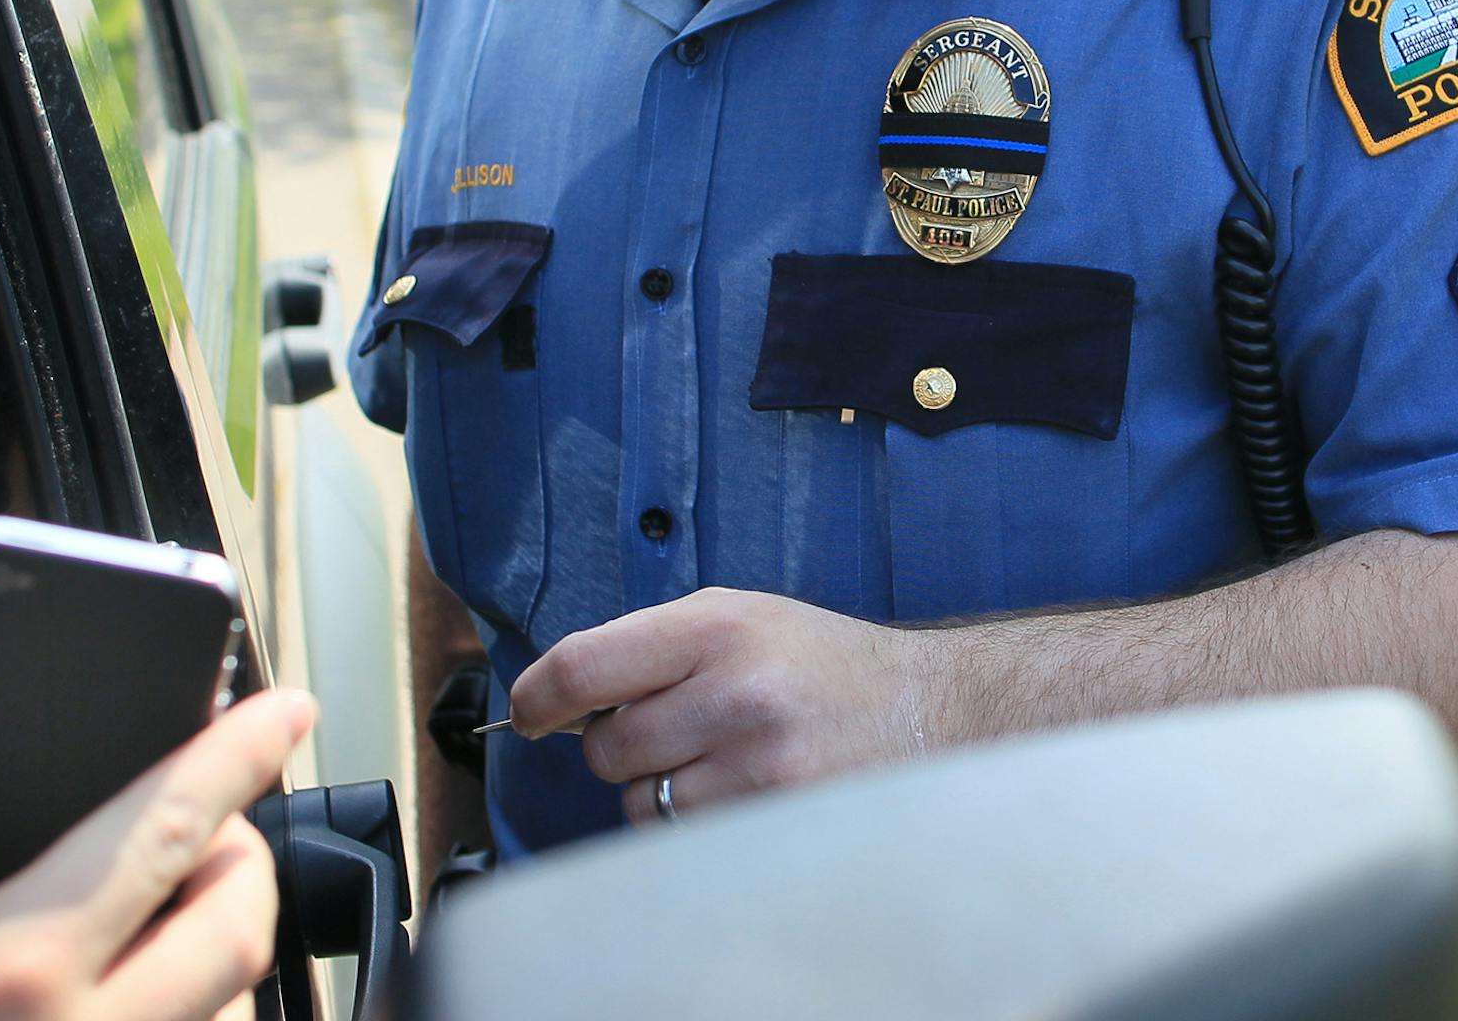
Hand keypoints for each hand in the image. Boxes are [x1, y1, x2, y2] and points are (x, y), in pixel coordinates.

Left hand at [509, 588, 937, 823]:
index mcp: (714, 629)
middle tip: (679, 728)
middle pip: (607, 748)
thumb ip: (651, 645)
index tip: (526, 714)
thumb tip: (556, 693)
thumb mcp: (740, 617)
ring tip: (724, 760)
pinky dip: (698, 825)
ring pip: (644, 804)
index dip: (536, 696)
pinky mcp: (777, 822)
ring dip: (663, 791)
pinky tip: (744, 793)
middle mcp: (734, 694)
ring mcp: (758, 767)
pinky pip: (687, 839)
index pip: (582, 666)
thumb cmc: (819, 663)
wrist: (931, 709)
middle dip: (625, 746)